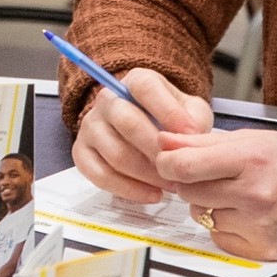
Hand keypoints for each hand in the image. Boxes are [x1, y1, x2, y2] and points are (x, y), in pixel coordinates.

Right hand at [70, 67, 212, 206]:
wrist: (150, 131)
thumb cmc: (172, 121)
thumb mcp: (192, 111)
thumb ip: (195, 118)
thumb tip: (188, 135)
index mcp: (135, 81)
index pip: (145, 88)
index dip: (169, 112)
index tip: (191, 135)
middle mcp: (107, 99)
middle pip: (127, 122)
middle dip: (157, 151)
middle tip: (179, 169)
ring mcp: (90, 125)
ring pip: (115, 153)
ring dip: (147, 175)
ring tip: (171, 185)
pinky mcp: (82, 151)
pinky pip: (99, 175)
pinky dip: (128, 189)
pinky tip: (152, 194)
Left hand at [152, 127, 276, 261]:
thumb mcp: (250, 139)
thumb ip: (202, 142)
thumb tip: (164, 141)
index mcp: (250, 161)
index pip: (185, 166)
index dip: (168, 163)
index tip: (168, 161)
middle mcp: (254, 195)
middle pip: (189, 192)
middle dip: (191, 182)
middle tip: (212, 176)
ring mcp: (257, 225)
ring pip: (201, 216)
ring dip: (208, 205)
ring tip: (234, 195)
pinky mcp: (260, 249)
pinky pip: (218, 238)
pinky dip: (223, 227)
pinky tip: (243, 215)